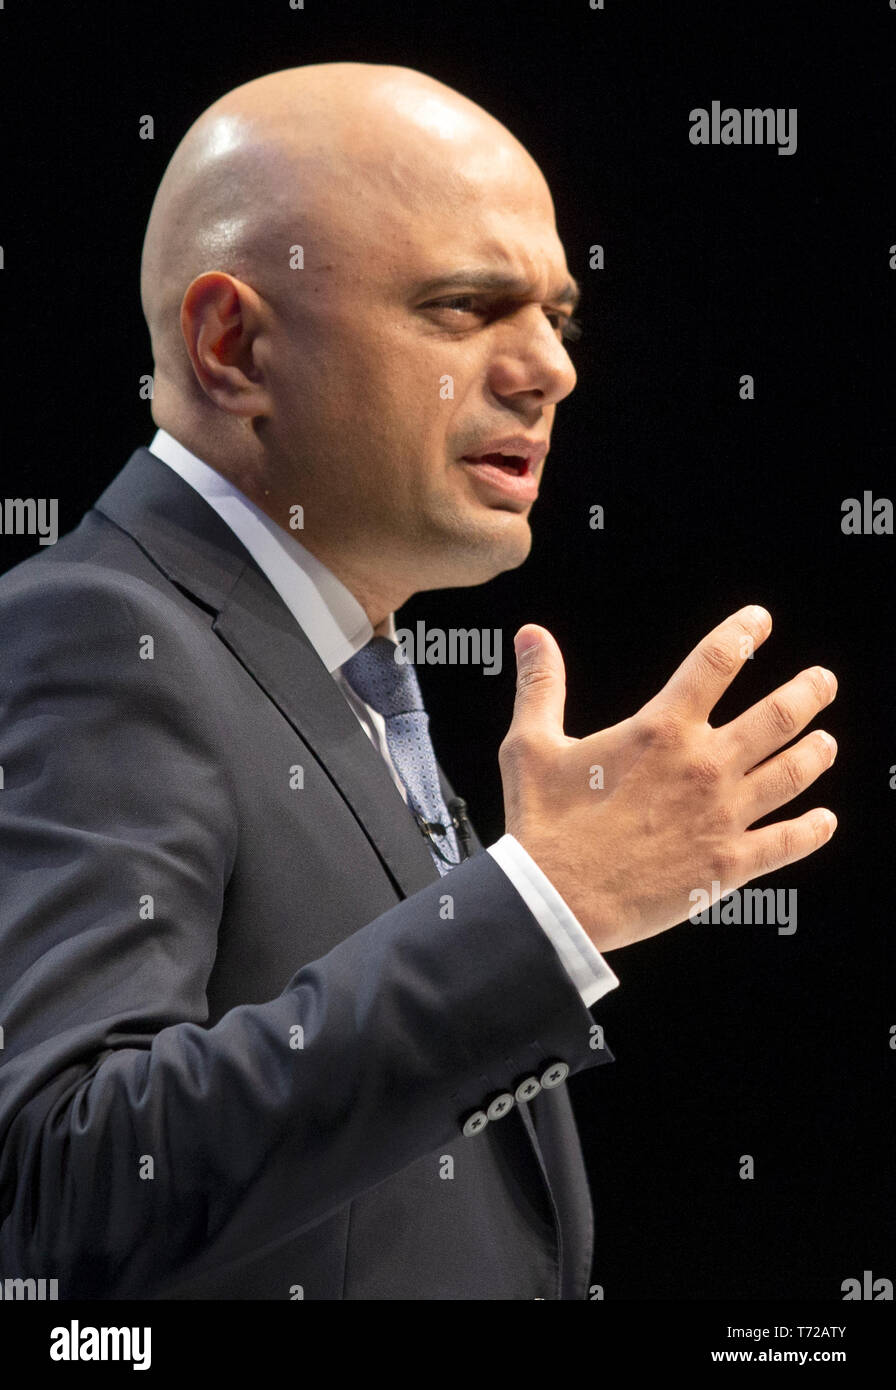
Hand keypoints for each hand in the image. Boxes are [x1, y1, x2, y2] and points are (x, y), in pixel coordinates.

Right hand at [499, 605, 837, 951]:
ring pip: (792, 775)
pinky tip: (825, 822)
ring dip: (816, 754)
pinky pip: (786, 844)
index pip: (716, 661)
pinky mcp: (728, 865)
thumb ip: (540, 685)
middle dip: (807, 693)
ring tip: (827, 742)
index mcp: (661, 730)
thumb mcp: (530, 745)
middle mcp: (703, 766)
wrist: (556, 901)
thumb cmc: (543, 824)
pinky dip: (812, 831)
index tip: (760, 621)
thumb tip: (531, 634)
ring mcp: (722, 816)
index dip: (743, 632)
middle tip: (822, 681)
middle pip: (777, 717)